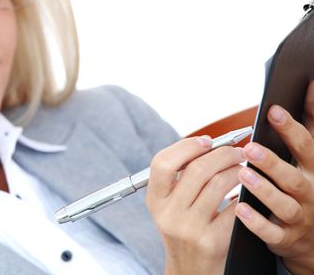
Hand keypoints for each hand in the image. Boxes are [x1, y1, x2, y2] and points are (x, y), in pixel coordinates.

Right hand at [146, 137, 243, 274]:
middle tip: (237, 150)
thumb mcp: (171, 206)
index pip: (162, 163)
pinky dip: (245, 195)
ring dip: (237, 169)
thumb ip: (179, 179)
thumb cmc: (185, 230)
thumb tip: (209, 144)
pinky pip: (235, 208)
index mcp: (155, 200)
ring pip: (218, 184)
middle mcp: (168, 214)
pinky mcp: (212, 242)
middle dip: (222, 153)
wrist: (192, 271)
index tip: (207, 140)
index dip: (186, 146)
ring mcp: (189, 229)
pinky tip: (247, 191)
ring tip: (244, 167)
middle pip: (196, 169)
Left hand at [235, 104, 313, 274]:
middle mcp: (310, 193)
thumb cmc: (307, 186)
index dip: (291, 129)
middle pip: (293, 177)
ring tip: (243, 175)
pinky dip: (257, 223)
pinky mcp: (286, 239)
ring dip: (263, 190)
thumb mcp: (312, 156)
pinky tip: (241, 210)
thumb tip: (310, 86)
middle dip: (273, 162)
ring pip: (283, 204)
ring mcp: (299, 217)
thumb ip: (311, 123)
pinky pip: (272, 233)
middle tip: (250, 148)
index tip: (273, 111)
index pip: (306, 146)